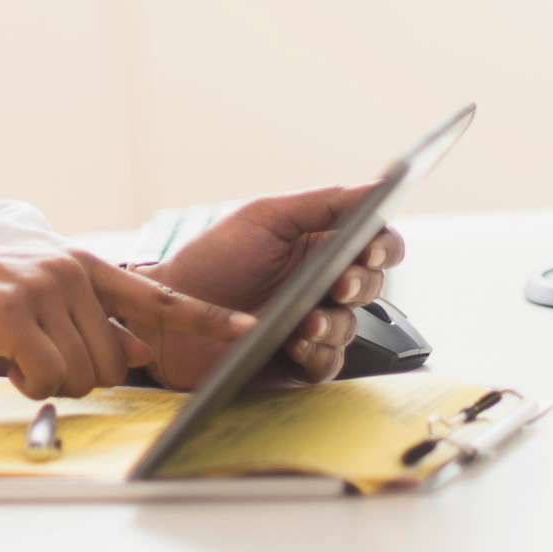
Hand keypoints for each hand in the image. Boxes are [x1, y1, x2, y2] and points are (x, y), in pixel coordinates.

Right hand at [0, 244, 253, 399]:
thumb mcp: (37, 294)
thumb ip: (90, 318)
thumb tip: (139, 349)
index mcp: (85, 265)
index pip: (160, 299)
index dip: (207, 319)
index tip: (251, 331)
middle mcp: (73, 270)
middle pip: (116, 362)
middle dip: (80, 378)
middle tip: (36, 360)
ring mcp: (46, 285)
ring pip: (85, 374)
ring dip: (50, 382)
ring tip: (14, 353)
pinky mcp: (15, 309)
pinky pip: (49, 375)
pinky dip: (28, 383)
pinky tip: (3, 361)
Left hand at [144, 186, 405, 389]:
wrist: (168, 313)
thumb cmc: (212, 260)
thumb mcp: (265, 218)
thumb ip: (323, 204)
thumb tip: (376, 188)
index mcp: (320, 246)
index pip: (375, 245)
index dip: (384, 247)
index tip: (371, 249)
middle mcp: (322, 286)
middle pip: (371, 286)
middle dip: (361, 285)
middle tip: (338, 284)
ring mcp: (313, 325)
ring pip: (352, 328)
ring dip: (335, 323)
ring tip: (307, 320)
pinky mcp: (299, 363)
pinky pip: (327, 363)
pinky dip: (318, 353)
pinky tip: (296, 343)